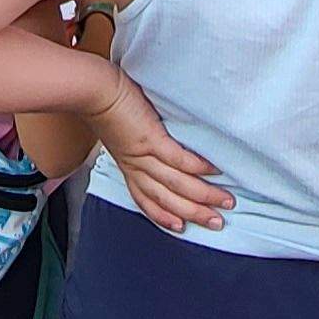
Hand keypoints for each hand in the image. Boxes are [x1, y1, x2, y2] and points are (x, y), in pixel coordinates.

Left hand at [90, 76, 229, 229]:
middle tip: (217, 222)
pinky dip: (197, 167)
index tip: (182, 227)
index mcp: (129, 167)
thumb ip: (136, 145)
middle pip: (167, 199)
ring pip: (176, 184)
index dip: (164, 216)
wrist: (94, 91)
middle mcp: (136, 166)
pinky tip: (214, 171)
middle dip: (194, 213)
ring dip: (203, 195)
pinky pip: (177, 158)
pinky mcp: (150, 138)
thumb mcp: (120, 134)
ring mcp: (143, 155)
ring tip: (225, 201)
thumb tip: (153, 145)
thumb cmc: (106, 105)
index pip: (146, 200)